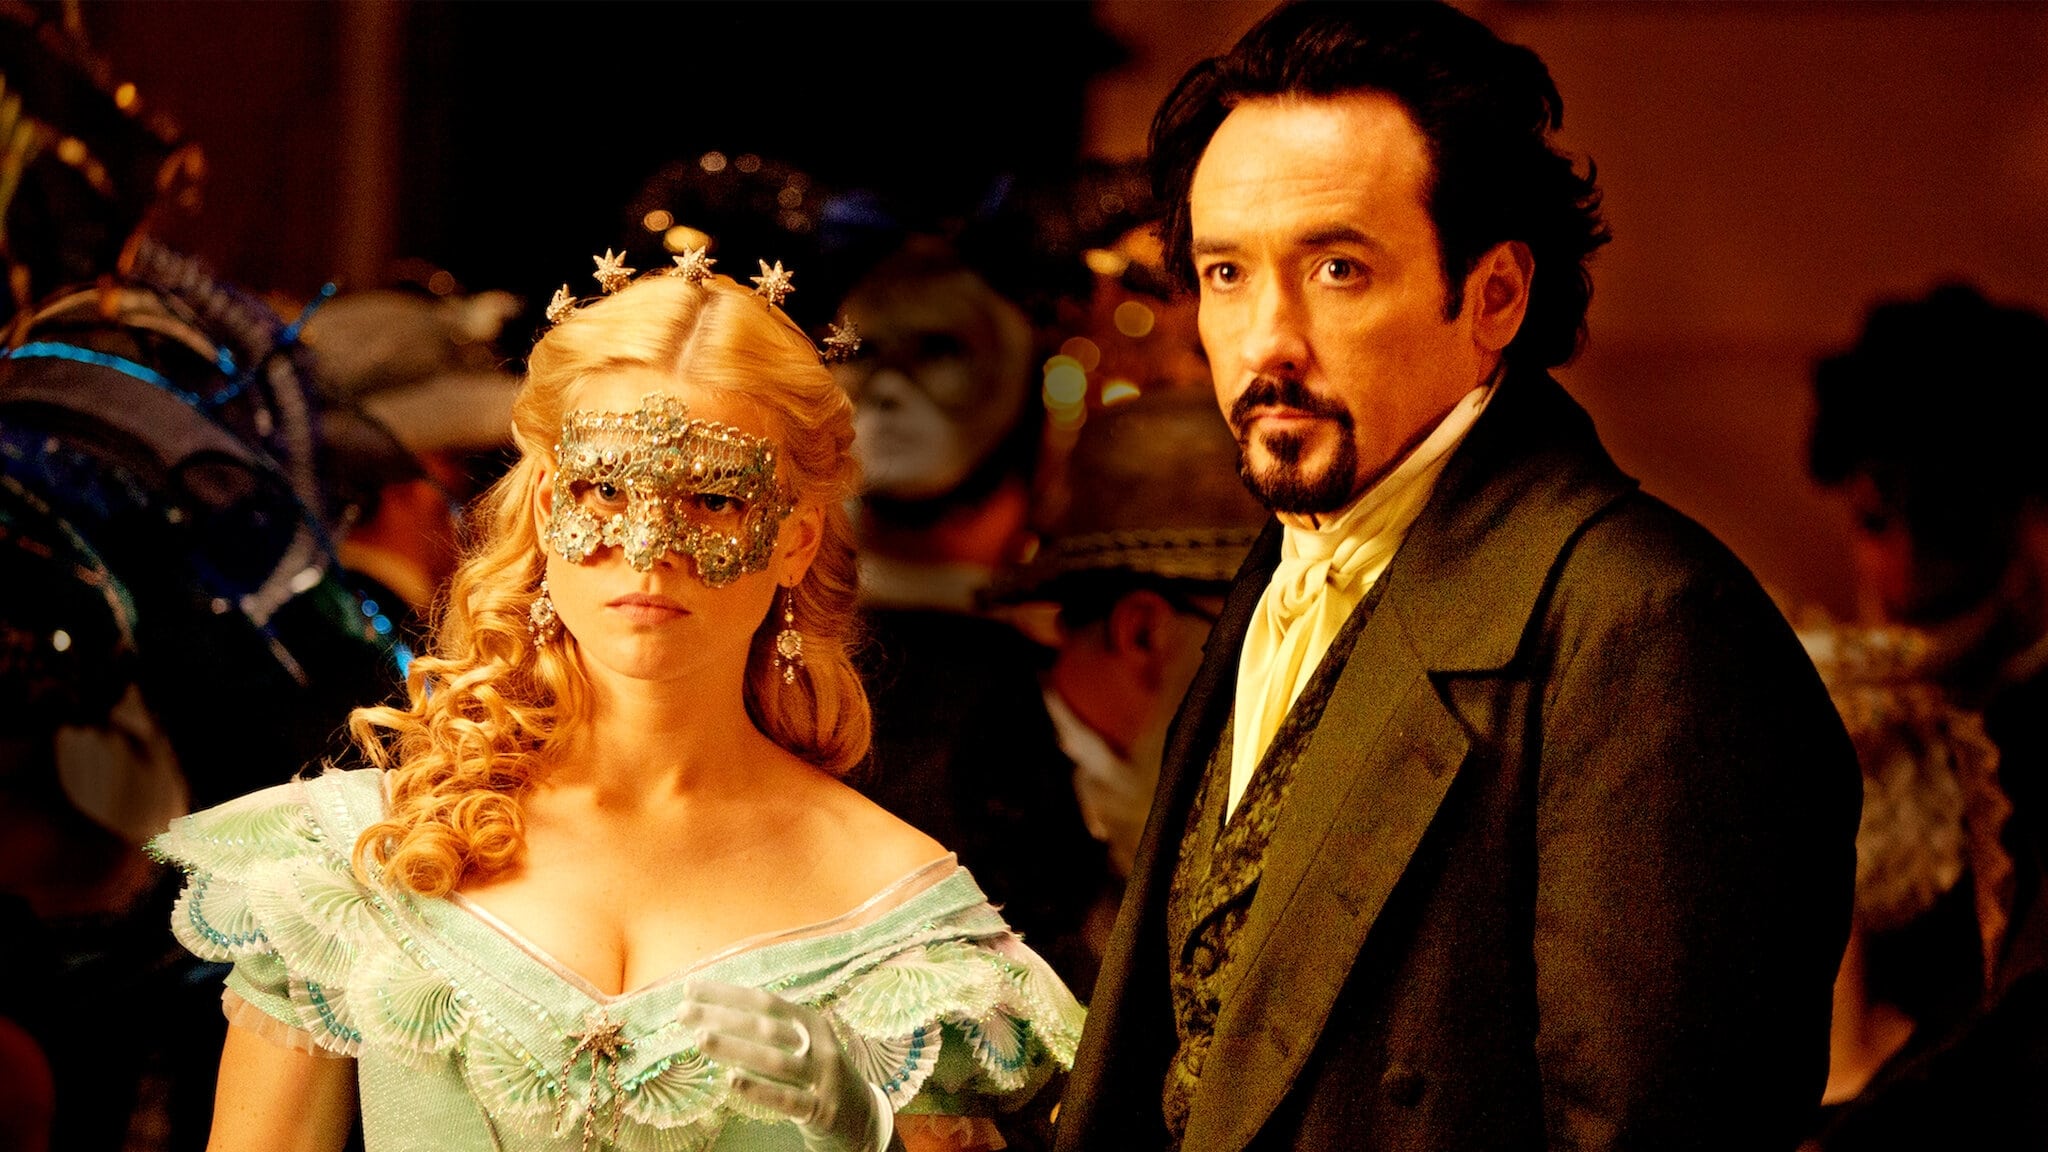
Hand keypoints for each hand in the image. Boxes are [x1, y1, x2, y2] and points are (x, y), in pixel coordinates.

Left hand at [676, 979, 891, 1151]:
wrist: (862, 1115)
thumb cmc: (818, 1074)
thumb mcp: (804, 1043)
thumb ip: (770, 1031)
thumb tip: (714, 1015)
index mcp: (811, 1022)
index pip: (764, 1002)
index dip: (728, 994)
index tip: (691, 989)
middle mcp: (818, 1045)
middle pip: (766, 1027)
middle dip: (722, 1017)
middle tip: (684, 1013)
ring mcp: (821, 1078)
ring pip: (774, 1060)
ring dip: (735, 1048)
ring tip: (701, 1039)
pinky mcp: (820, 1110)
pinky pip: (786, 1098)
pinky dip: (758, 1088)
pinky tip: (732, 1081)